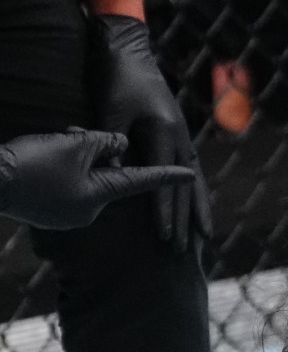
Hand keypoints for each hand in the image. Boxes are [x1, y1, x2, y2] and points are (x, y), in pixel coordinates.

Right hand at [0, 129, 195, 229]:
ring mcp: (67, 216)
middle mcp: (89, 211)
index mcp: (101, 196)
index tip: (190, 175)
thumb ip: (106, 144)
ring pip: (83, 177)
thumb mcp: (74, 145)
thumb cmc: (33, 162)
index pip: (141, 181)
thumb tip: (123, 145)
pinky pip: (65, 186)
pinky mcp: (49, 213)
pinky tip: (40, 157)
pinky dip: (59, 168)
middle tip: (69, 136)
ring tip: (51, 142)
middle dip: (92, 151)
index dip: (166, 176)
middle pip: (105, 174)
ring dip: (72, 156)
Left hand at [86, 14, 212, 255]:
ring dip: (200, 210)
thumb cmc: (117, 81)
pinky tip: (199, 207)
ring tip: (206, 236)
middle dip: (186, 219)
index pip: (164, 180)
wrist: (130, 54)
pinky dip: (197, 192)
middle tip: (186, 249)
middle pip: (186, 187)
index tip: (166, 235)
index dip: (165, 210)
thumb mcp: (109, 109)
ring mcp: (184, 137)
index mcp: (164, 132)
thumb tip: (112, 172)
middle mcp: (181, 139)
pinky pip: (192, 171)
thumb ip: (113, 141)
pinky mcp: (181, 136)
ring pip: (196, 182)